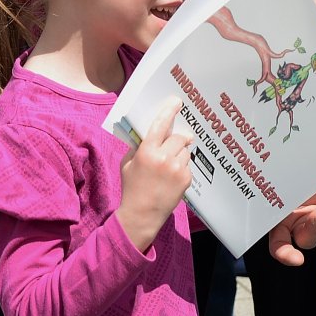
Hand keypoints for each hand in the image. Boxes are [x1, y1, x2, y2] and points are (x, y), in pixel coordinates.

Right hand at [115, 99, 193, 254]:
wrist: (142, 214)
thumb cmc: (132, 187)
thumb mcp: (128, 163)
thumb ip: (139, 146)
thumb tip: (152, 131)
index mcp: (147, 152)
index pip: (160, 125)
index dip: (169, 111)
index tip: (176, 102)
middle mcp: (164, 158)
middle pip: (179, 137)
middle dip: (176, 139)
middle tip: (172, 144)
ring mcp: (177, 169)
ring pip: (185, 150)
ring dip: (179, 153)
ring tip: (168, 167)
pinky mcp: (186, 179)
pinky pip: (188, 164)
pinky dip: (182, 167)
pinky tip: (171, 178)